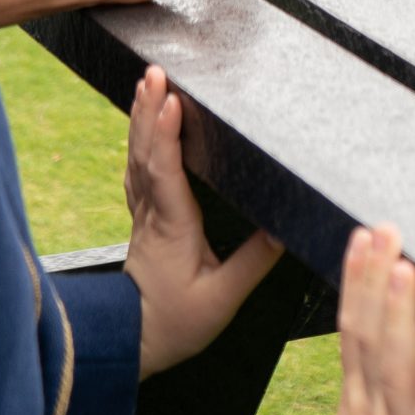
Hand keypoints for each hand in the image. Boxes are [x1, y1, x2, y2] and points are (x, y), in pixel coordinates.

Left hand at [126, 66, 287, 376]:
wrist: (131, 342)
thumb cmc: (175, 324)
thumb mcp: (222, 300)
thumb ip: (253, 262)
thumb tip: (283, 228)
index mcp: (172, 227)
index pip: (165, 172)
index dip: (166, 134)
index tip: (171, 100)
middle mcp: (153, 214)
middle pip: (145, 153)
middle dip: (150, 109)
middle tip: (155, 71)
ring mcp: (144, 214)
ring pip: (137, 157)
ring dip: (142, 118)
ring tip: (148, 83)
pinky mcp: (144, 218)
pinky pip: (138, 169)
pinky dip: (140, 140)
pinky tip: (144, 123)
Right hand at [328, 223, 414, 414]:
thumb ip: (390, 392)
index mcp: (360, 406)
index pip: (354, 335)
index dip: (357, 285)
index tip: (364, 236)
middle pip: (369, 343)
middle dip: (374, 283)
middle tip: (386, 230)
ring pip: (395, 374)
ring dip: (399, 320)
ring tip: (406, 272)